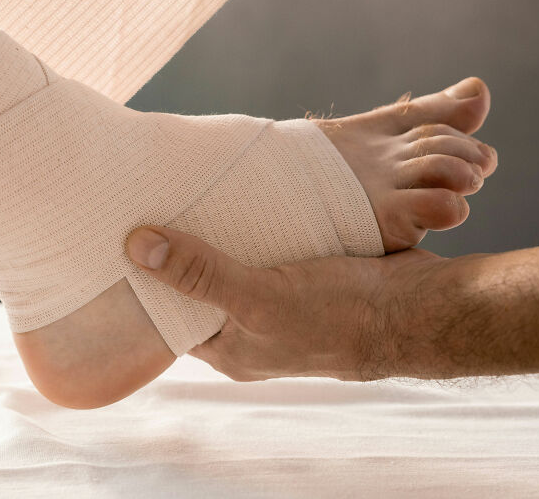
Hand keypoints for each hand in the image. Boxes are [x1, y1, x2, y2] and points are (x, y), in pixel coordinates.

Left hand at [126, 223, 452, 380]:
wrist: (414, 308)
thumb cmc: (337, 316)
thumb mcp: (258, 297)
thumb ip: (199, 273)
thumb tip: (137, 246)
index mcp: (232, 348)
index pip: (171, 317)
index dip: (147, 283)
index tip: (124, 243)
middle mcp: (252, 327)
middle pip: (202, 285)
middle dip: (182, 249)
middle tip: (154, 205)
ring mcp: (280, 298)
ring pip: (237, 260)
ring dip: (221, 231)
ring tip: (191, 190)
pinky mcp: (305, 272)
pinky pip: (268, 245)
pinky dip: (256, 223)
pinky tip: (244, 191)